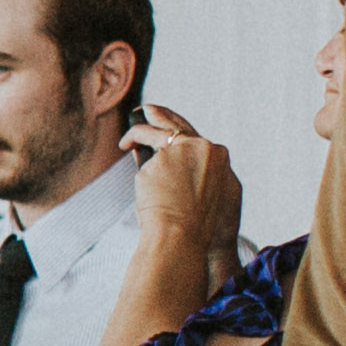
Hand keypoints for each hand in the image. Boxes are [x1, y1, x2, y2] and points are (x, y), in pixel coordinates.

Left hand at [125, 105, 242, 297]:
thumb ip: (187, 171)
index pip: (196, 137)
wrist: (181, 235)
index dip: (180, 131)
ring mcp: (183, 150)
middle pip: (179, 126)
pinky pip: (143, 144)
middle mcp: (204, 147)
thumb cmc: (190, 223)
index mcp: (219, 156)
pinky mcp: (161, 156)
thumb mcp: (198, 192)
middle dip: (163, 116)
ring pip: (158, 131)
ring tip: (128, 138)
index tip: (168, 127)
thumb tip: (156, 155)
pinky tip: (125, 144)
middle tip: (148, 109)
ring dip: (140, 130)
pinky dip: (133, 140)